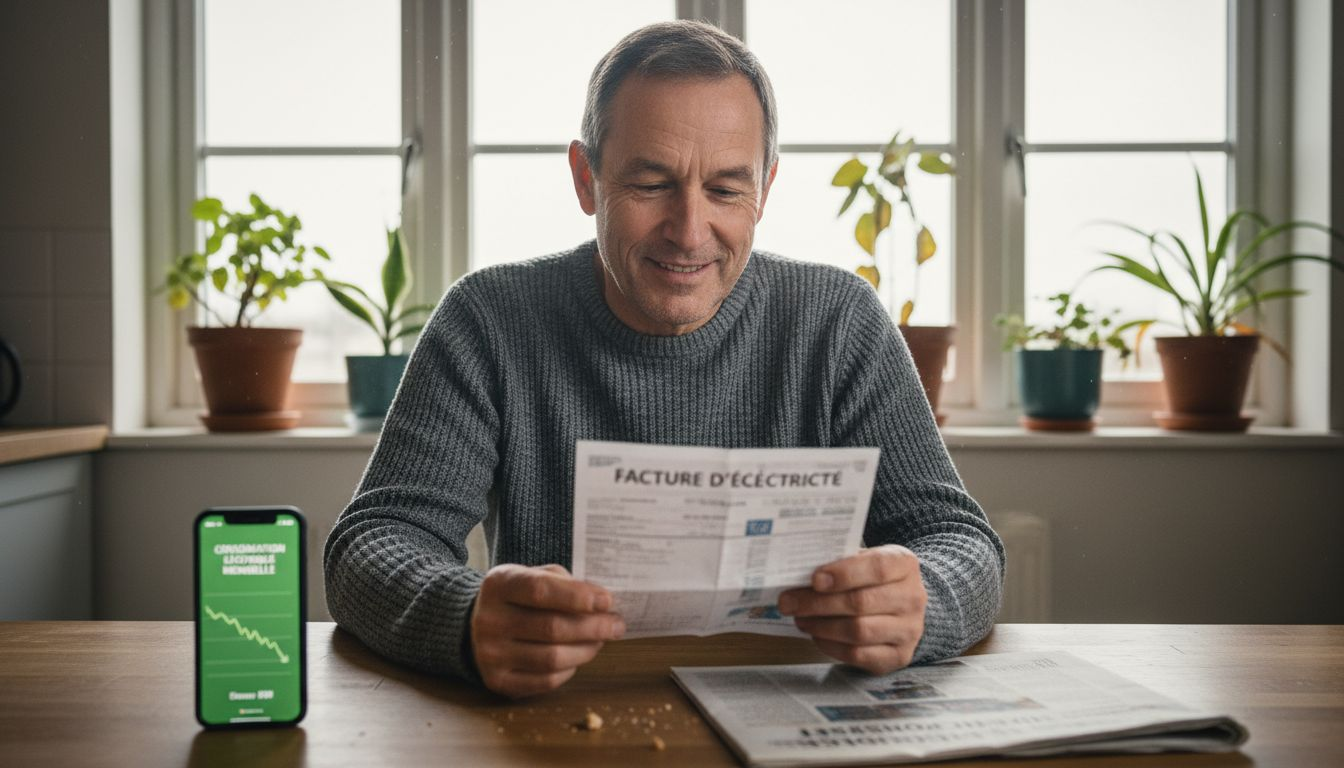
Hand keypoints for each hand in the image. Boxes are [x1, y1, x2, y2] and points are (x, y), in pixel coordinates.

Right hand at [470, 563, 624, 697]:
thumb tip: (602, 603)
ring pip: (552, 659)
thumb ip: (564, 583)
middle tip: (616, 624)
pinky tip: (577, 656)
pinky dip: (569, 670)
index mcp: (499, 585)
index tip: (607, 601)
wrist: (475, 625)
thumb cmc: (518, 597)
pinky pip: (545, 681)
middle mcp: (489, 620)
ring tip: (600, 640)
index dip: (578, 596)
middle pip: (552, 628)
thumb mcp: (533, 575)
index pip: (540, 590)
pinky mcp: (498, 681)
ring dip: (586, 650)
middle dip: (593, 627)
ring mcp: (490, 654)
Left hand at [777, 545, 926, 674]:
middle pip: (861, 602)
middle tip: (788, 602)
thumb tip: (797, 573)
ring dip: (822, 626)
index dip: (844, 574)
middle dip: (818, 603)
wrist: (903, 606)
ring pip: (859, 631)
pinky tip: (817, 635)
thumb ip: (838, 563)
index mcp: (904, 565)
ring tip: (800, 618)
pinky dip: (831, 646)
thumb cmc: (873, 579)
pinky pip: (859, 654)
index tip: (814, 579)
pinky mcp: (899, 656)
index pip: (877, 568)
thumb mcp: (863, 560)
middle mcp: (912, 598)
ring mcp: (909, 630)